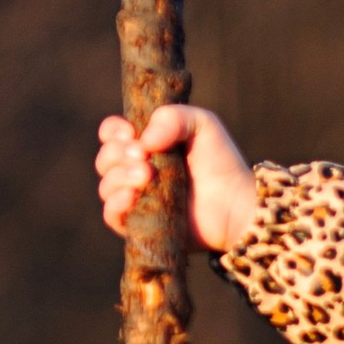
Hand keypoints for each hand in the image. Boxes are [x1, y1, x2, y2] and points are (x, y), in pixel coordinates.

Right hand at [95, 102, 257, 253]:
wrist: (238, 205)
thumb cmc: (222, 163)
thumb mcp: (202, 125)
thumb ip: (173, 117)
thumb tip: (142, 141)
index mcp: (146, 145)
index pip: (112, 134)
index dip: (113, 131)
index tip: (130, 133)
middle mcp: (137, 171)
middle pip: (106, 159)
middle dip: (118, 154)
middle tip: (145, 157)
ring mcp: (138, 199)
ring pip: (106, 186)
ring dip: (119, 177)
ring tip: (146, 176)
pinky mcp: (141, 225)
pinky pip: (112, 217)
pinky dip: (115, 204)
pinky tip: (131, 196)